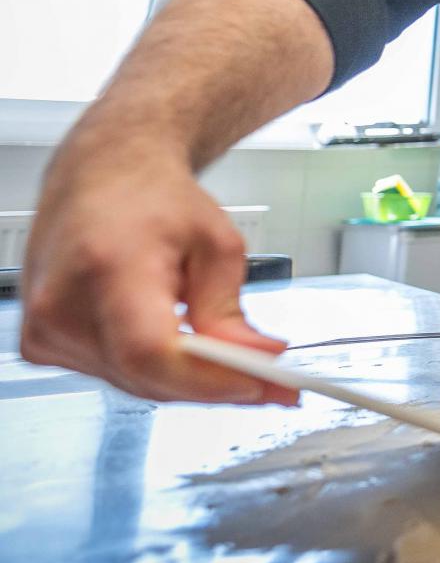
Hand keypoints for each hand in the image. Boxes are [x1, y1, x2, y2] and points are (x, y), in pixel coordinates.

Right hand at [20, 147, 296, 404]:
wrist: (103, 177)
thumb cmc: (153, 198)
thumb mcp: (216, 242)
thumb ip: (229, 308)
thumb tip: (255, 360)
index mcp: (106, 266)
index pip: (150, 350)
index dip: (206, 378)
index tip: (256, 383)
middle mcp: (62, 302)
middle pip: (146, 376)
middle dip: (215, 384)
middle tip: (274, 384)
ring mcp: (45, 328)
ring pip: (135, 383)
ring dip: (189, 381)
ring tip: (237, 365)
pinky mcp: (43, 343)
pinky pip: (116, 375)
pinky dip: (158, 372)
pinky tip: (186, 353)